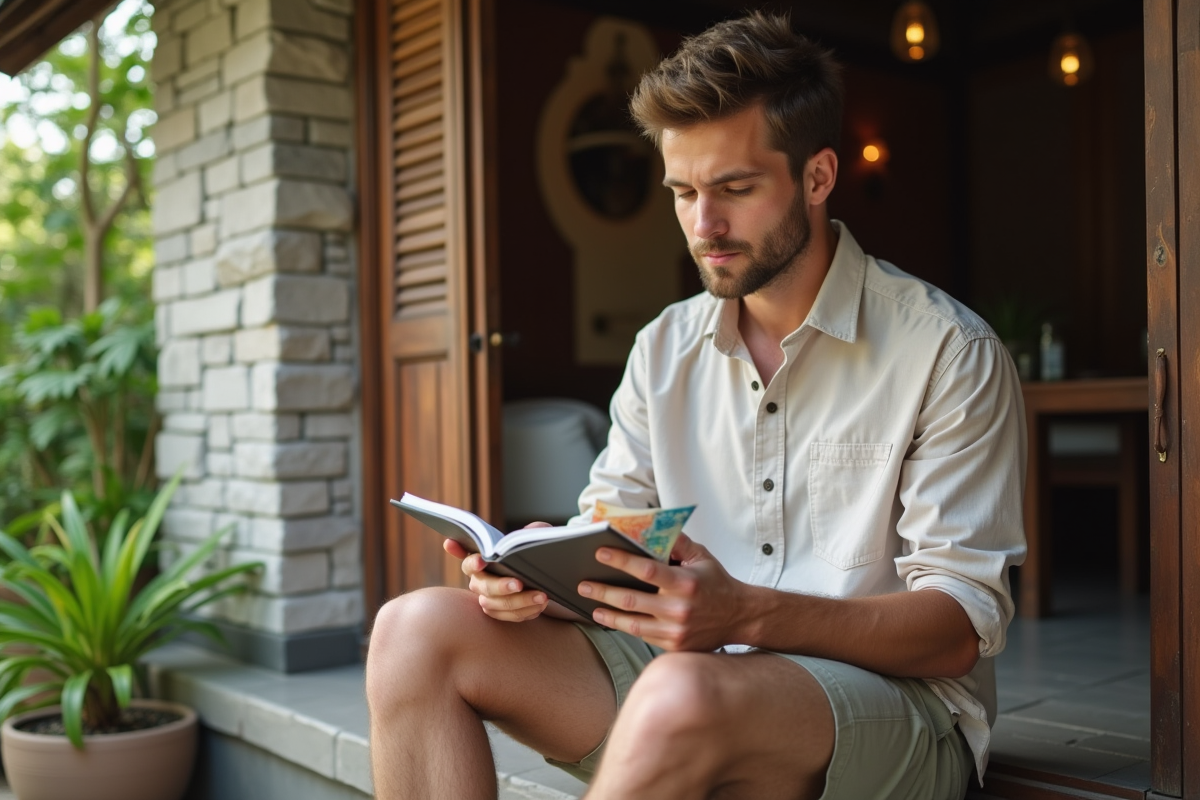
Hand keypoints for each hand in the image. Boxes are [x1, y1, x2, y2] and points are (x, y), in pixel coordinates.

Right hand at [442, 523, 551, 621]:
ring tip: (542, 596)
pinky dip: (527, 611)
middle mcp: (479, 582)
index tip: (482, 560)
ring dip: (520, 602)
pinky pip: (511, 616)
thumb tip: (530, 533)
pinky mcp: (501, 613)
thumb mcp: (533, 536)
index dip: (473, 562)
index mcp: (479, 561)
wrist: (539, 571)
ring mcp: (488, 599)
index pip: (469, 562)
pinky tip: (541, 604)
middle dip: (501, 586)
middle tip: (519, 584)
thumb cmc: (530, 550)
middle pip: (484, 587)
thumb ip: (530, 532)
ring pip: (498, 605)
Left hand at [577, 534, 746, 650]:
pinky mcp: (674, 646)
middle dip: (602, 590)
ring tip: (591, 604)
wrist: (740, 618)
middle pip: (631, 600)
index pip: (646, 570)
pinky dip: (623, 627)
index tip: (600, 553)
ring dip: (607, 614)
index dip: (621, 561)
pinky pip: (642, 636)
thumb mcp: (702, 557)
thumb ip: (678, 542)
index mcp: (685, 583)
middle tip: (583, 583)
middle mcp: (679, 609)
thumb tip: (650, 528)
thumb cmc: (718, 583)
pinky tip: (610, 619)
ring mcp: (675, 631)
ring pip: (632, 624)